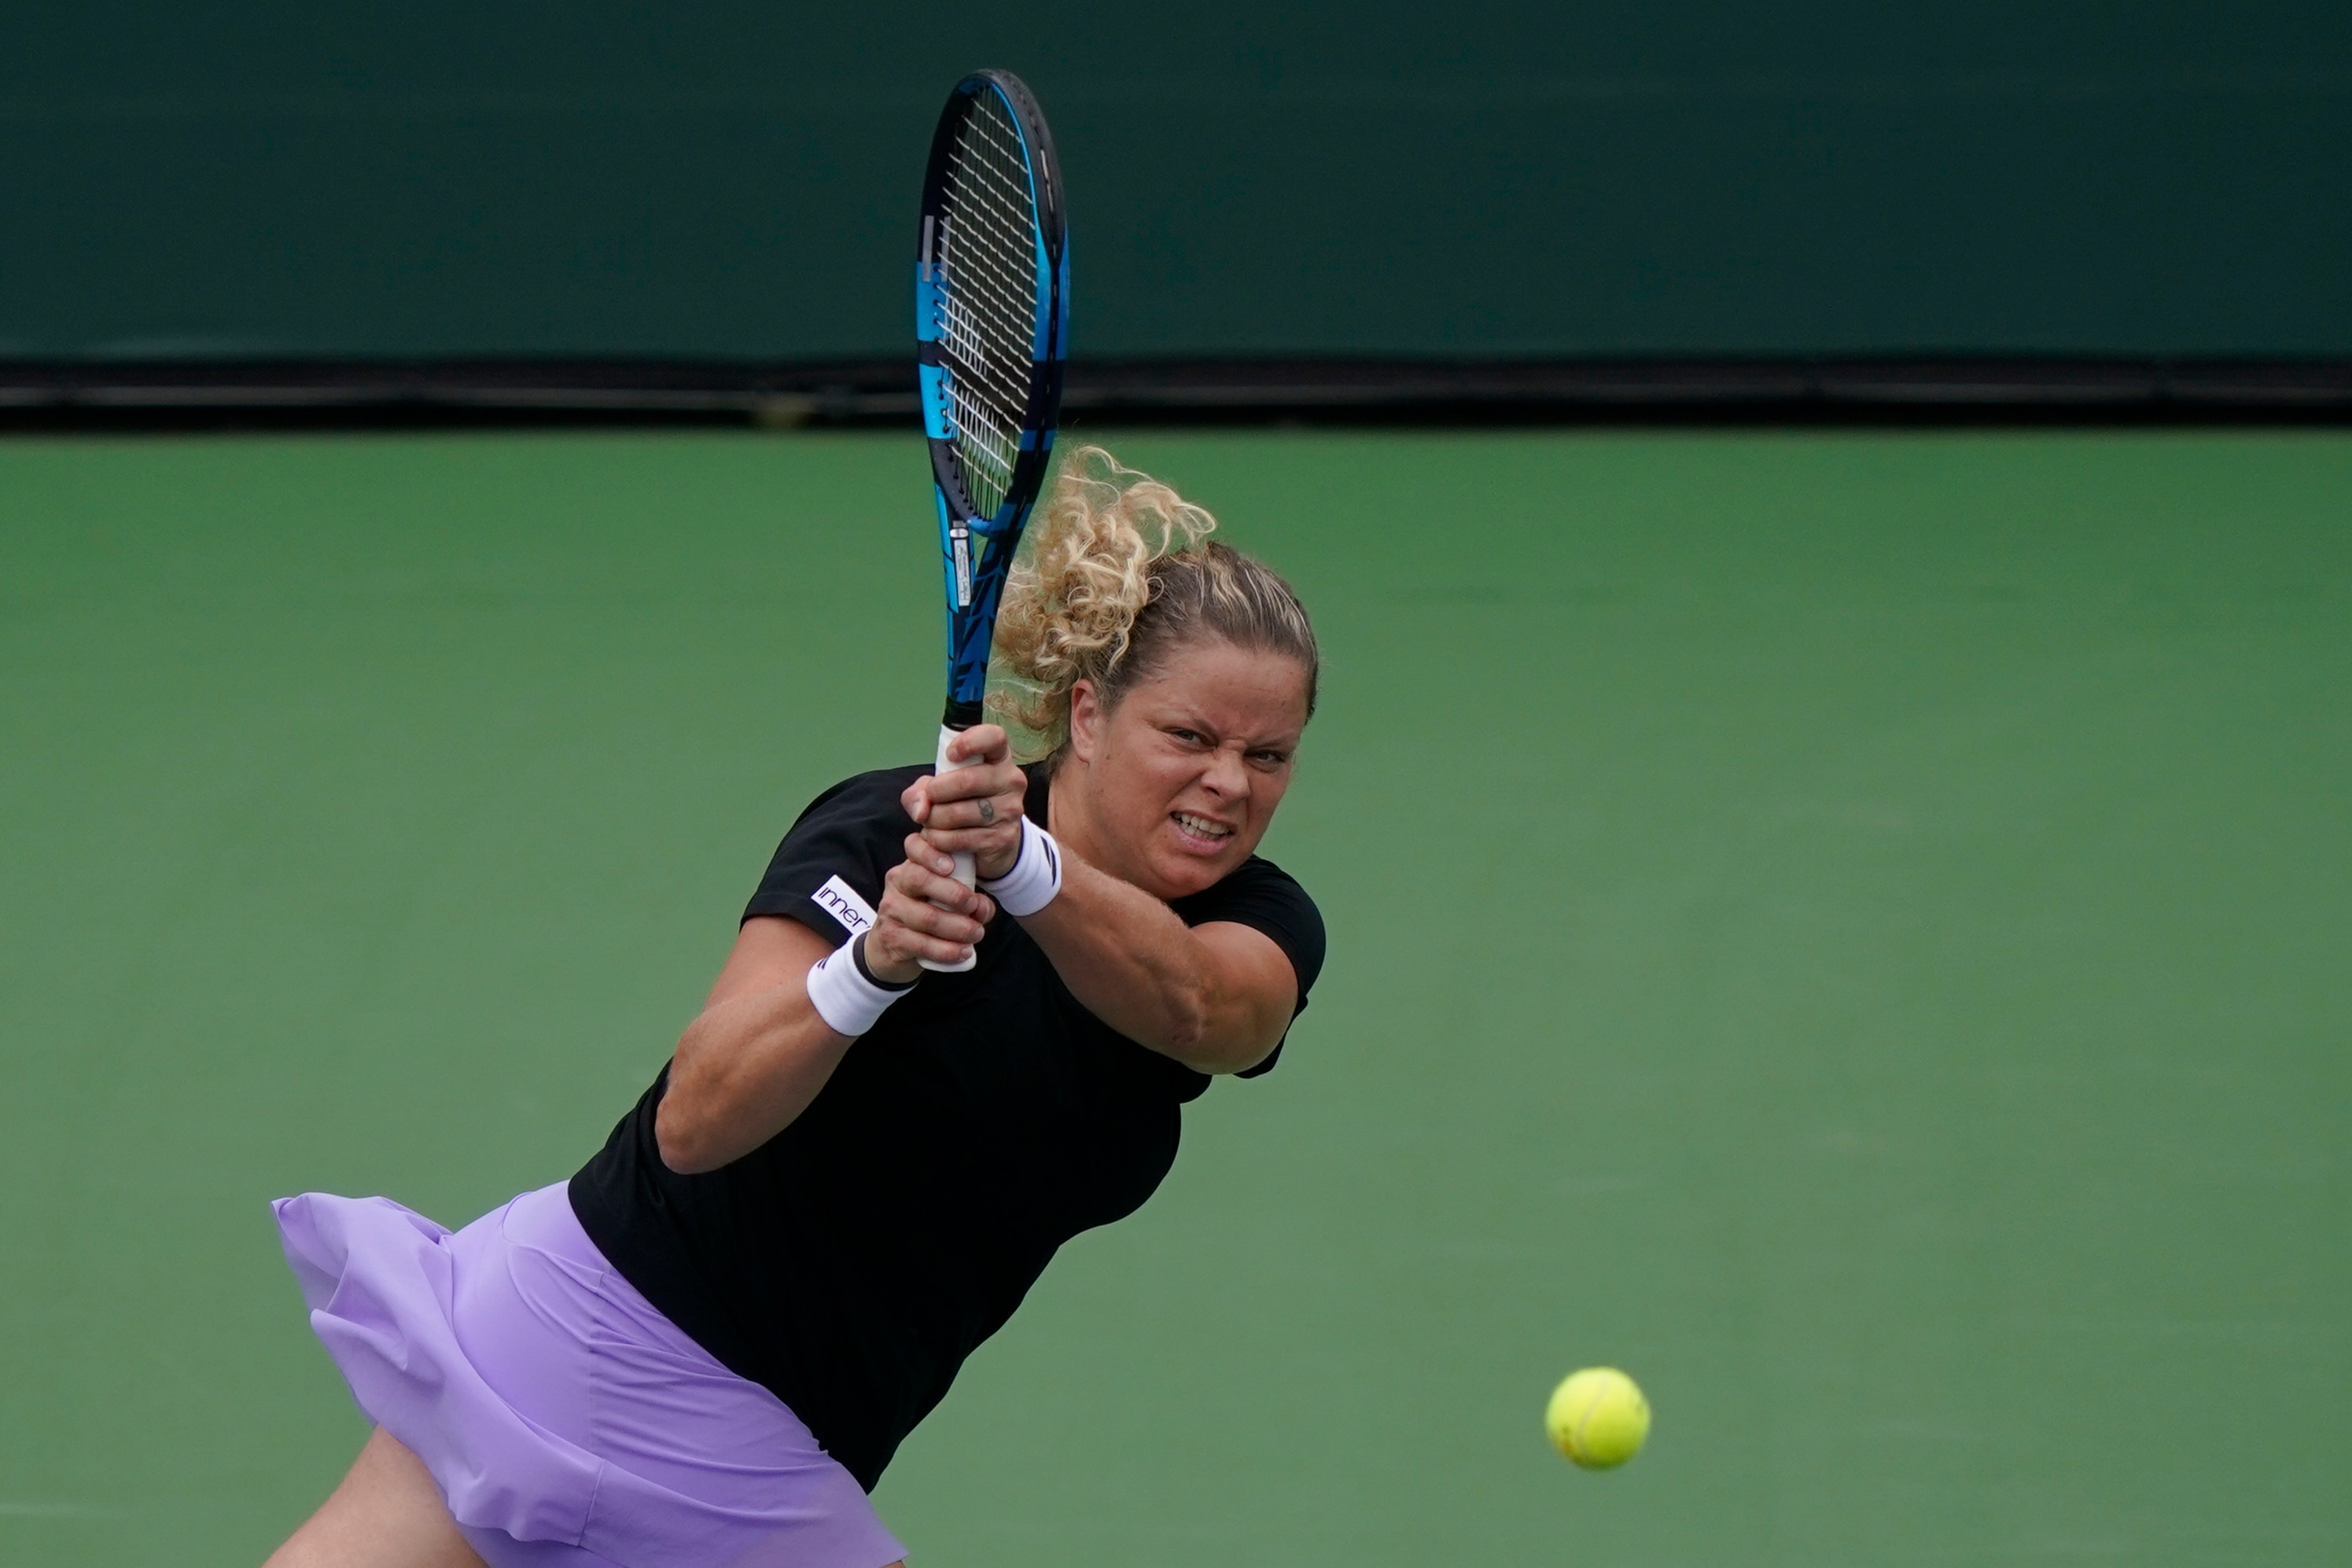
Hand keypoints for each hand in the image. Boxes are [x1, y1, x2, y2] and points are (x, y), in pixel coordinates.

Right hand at [867, 835, 997, 981]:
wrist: (890, 947)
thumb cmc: (927, 915)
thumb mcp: (947, 901)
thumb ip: (970, 900)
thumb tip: (983, 907)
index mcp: (911, 866)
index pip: (914, 847)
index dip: (931, 854)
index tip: (952, 866)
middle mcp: (896, 884)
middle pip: (919, 879)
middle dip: (952, 893)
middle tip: (974, 906)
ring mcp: (891, 911)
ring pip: (926, 916)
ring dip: (957, 927)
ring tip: (977, 934)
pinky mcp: (892, 938)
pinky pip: (922, 943)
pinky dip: (947, 950)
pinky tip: (964, 952)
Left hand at [900, 725, 1025, 881]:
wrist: (995, 840)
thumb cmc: (966, 802)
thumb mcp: (943, 786)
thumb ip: (922, 789)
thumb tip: (920, 809)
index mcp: (999, 758)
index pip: (993, 737)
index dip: (969, 743)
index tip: (951, 754)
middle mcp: (1011, 781)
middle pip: (967, 781)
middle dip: (936, 792)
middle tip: (929, 800)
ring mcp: (1010, 811)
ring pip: (959, 813)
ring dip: (934, 820)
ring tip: (931, 822)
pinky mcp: (1003, 838)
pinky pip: (960, 839)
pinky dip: (940, 840)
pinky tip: (938, 837)